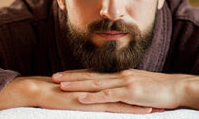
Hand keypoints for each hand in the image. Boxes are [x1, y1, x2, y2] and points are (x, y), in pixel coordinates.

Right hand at [0, 76, 152, 115]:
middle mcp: (99, 88)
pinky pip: (114, 107)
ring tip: (159, 107)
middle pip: (126, 92)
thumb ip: (84, 95)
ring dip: (142, 103)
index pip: (119, 87)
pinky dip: (130, 110)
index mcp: (96, 85)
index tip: (150, 94)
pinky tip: (143, 113)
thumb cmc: (52, 93)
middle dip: (143, 96)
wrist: (36, 89)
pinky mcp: (91, 103)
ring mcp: (96, 95)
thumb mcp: (72, 93)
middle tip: (161, 99)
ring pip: (124, 99)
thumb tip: (90, 98)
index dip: (134, 91)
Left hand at [52, 69, 198, 117]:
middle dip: (71, 77)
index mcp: (122, 76)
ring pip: (95, 84)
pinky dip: (92, 96)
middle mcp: (120, 76)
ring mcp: (125, 83)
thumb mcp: (142, 88)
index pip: (96, 74)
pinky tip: (80, 98)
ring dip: (76, 84)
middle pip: (91, 76)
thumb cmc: (161, 90)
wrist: (179, 88)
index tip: (65, 75)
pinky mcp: (130, 93)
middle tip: (53, 76)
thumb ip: (128, 90)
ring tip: (59, 85)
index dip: (79, 74)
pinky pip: (108, 96)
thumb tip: (118, 94)